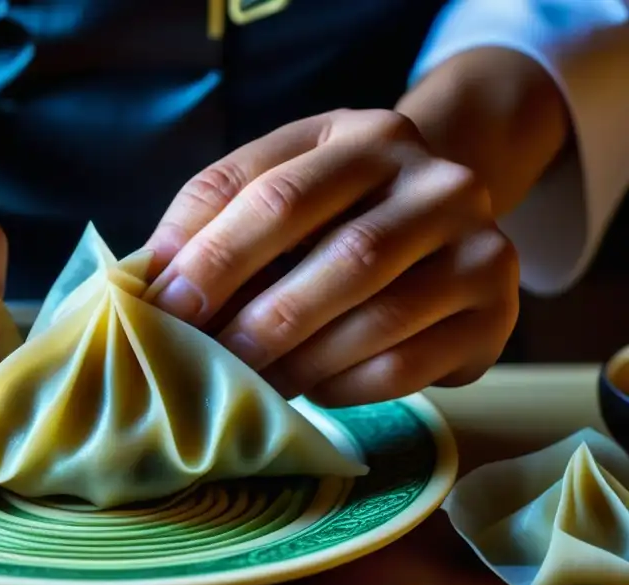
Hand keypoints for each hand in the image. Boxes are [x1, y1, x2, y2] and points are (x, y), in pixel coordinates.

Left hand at [145, 109, 519, 406]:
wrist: (442, 227)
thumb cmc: (336, 216)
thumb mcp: (283, 191)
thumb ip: (219, 221)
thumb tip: (147, 282)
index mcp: (364, 137)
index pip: (270, 187)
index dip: (207, 251)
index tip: (159, 305)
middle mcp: (436, 181)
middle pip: (340, 253)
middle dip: (255, 315)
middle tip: (199, 356)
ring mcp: (478, 246)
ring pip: (374, 316)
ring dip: (295, 359)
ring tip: (245, 381)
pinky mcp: (495, 313)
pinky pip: (403, 365)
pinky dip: (339, 385)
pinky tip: (305, 389)